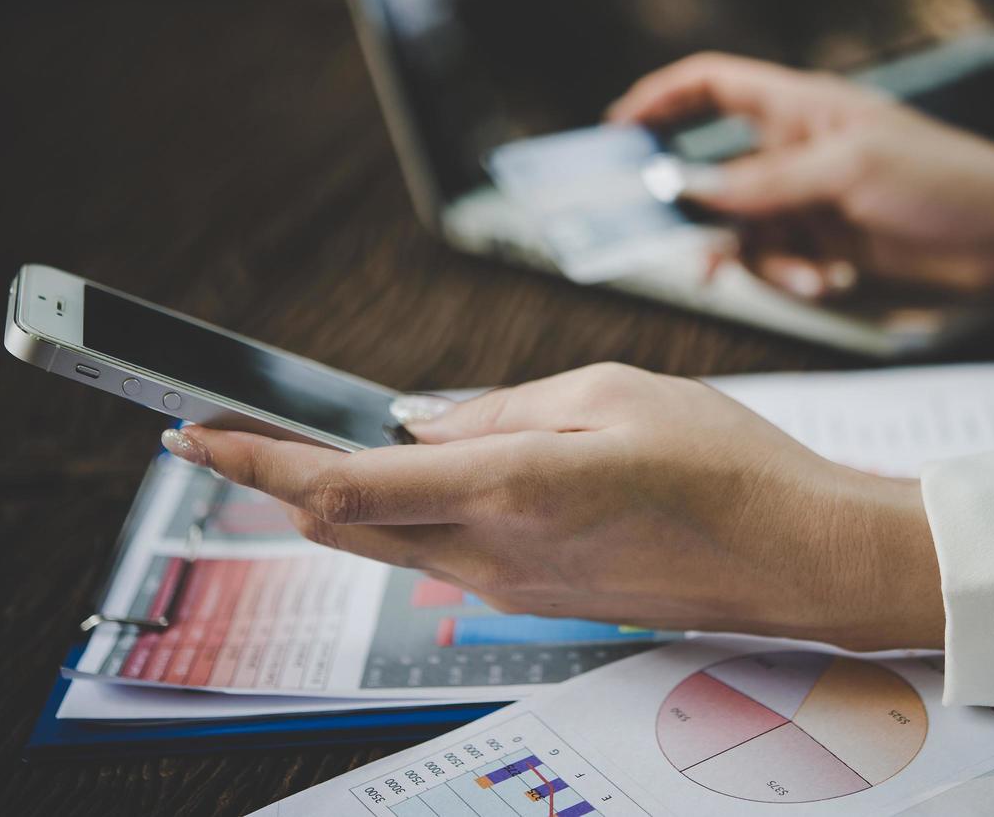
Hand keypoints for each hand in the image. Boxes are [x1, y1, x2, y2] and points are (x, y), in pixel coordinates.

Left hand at [161, 363, 944, 650]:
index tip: (198, 433)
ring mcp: (514, 589)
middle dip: (285, 479)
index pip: (347, 484)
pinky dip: (411, 516)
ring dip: (347, 498)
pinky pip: (444, 556)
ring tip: (326, 445)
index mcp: (510, 489)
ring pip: (391, 543)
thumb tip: (424, 421)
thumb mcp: (611, 393)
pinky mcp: (538, 600)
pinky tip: (429, 479)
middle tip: (241, 432)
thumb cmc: (724, 465)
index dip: (259, 460)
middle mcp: (495, 555)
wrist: (795, 557)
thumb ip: (499, 408)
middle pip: (349, 524)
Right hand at [610, 52, 993, 297]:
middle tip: (689, 248)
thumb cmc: (941, 178)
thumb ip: (764, 184)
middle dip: (702, 215)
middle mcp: (794, 152)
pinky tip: (827, 281)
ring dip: (763, 261)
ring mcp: (807, 201)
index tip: (619, 131)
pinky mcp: (823, 245)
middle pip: (714, 175)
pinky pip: (777, 263)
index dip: (662, 100)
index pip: (713, 86)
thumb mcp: (846, 171)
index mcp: (799, 108)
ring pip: (743, 233)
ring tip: (808, 276)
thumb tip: (691, 191)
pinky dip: (791, 277)